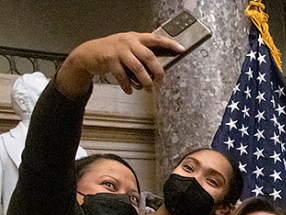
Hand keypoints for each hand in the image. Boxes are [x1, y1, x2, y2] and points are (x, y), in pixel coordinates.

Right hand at [56, 32, 184, 97]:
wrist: (89, 53)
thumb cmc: (114, 51)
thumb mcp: (129, 47)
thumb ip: (142, 53)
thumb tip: (160, 68)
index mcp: (136, 38)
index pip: (156, 39)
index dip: (169, 44)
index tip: (181, 50)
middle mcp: (128, 42)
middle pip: (149, 56)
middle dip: (158, 71)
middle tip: (162, 82)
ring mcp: (118, 50)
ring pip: (137, 68)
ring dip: (145, 81)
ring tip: (149, 90)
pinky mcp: (109, 59)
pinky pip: (122, 76)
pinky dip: (127, 85)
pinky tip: (130, 90)